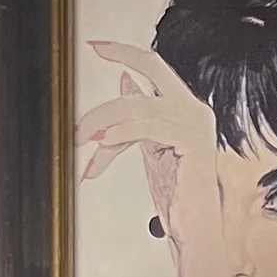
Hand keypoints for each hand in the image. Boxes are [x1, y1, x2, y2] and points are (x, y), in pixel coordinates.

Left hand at [74, 42, 220, 193]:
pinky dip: (118, 133)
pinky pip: (145, 127)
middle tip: (80, 107)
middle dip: (112, 75)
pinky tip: (101, 143)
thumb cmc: (178, 196)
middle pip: (149, 73)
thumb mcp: (151, 146)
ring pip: (137, 106)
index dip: (124, 53)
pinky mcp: (192, 140)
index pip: (155, 67)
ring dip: (102, 122)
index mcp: (187, 109)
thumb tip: (125, 82)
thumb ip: (138, 117)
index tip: (96, 46)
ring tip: (81, 139)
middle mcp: (195, 110)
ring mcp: (196, 123)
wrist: (196, 230)